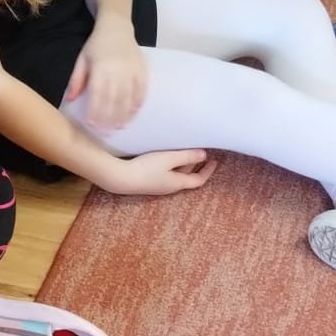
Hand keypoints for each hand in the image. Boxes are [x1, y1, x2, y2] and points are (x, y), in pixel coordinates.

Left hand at [68, 21, 147, 130]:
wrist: (117, 28)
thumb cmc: (97, 45)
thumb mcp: (82, 59)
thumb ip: (76, 79)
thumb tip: (70, 99)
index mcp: (100, 68)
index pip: (98, 94)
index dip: (95, 111)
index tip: (91, 125)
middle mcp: (118, 71)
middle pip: (114, 100)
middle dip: (108, 119)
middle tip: (104, 133)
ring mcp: (132, 72)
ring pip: (128, 99)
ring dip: (123, 116)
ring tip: (117, 128)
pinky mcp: (142, 72)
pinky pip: (141, 93)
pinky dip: (136, 107)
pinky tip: (130, 117)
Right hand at [99, 149, 218, 194]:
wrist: (121, 178)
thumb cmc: (146, 168)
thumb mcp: (169, 159)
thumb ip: (187, 156)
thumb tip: (204, 155)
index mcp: (178, 183)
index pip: (198, 180)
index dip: (208, 171)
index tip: (214, 161)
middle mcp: (170, 186)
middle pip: (188, 176)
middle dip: (195, 164)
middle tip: (200, 150)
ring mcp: (159, 184)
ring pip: (177, 173)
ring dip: (184, 163)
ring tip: (185, 149)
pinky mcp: (149, 180)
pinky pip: (166, 172)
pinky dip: (172, 164)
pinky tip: (166, 155)